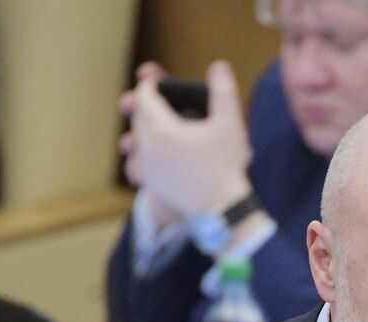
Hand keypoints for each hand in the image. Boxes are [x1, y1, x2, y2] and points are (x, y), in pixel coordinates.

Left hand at [119, 60, 252, 224]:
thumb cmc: (227, 168)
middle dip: (144, 105)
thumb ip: (223, 92)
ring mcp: (150, 169)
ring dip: (141, 130)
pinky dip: (144, 156)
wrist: (223, 210)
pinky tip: (151, 157)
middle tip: (153, 98)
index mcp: (161, 129)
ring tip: (149, 127)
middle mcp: (149, 148)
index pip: (144, 97)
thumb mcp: (229, 126)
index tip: (156, 79)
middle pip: (138, 118)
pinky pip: (140, 165)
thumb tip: (219, 66)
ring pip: (137, 141)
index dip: (149, 84)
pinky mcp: (155, 186)